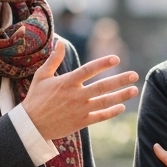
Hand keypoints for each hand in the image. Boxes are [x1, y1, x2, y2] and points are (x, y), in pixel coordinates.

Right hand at [20, 42, 138, 141]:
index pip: (88, 70)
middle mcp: (76, 96)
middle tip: (134, 75)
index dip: (103, 64)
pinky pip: (100, 117)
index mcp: (67, 82)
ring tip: (134, 90)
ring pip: (105, 102)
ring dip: (121, 95)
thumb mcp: (42, 76)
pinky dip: (112, 112)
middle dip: (120, 80)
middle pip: (102, 86)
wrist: (31, 125)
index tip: (116, 59)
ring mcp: (80, 110)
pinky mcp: (81, 122)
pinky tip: (122, 106)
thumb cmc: (36, 98)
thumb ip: (53, 59)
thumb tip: (59, 42)